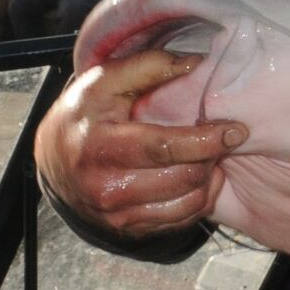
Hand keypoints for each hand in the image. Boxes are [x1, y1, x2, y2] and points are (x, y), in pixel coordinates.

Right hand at [32, 50, 246, 238]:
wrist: (53, 159)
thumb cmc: (85, 114)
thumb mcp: (106, 80)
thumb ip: (148, 66)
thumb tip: (196, 62)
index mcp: (99, 147)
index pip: (164, 148)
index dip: (206, 140)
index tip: (236, 130)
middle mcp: (106, 187)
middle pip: (182, 178)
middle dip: (210, 157)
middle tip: (220, 139)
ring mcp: (117, 214)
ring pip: (187, 203)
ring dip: (208, 179)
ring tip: (208, 156)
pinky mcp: (128, 228)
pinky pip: (180, 220)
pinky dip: (200, 199)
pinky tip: (199, 177)